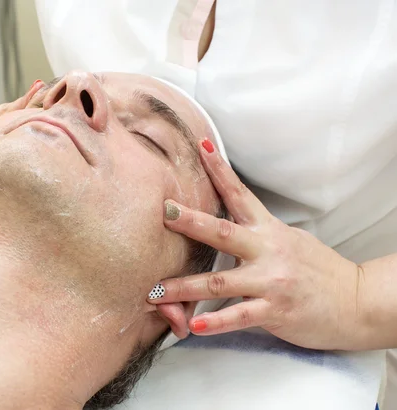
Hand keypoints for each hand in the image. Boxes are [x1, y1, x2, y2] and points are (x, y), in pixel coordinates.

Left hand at [149, 140, 364, 350]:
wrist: (356, 301)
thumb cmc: (318, 271)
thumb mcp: (288, 240)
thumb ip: (258, 233)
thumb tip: (229, 225)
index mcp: (269, 230)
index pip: (240, 194)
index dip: (220, 170)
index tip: (201, 147)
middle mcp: (267, 250)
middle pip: (222, 232)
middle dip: (191, 221)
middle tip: (164, 212)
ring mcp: (271, 281)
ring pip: (220, 281)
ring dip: (185, 286)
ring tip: (156, 290)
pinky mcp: (275, 310)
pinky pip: (239, 316)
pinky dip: (215, 322)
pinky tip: (194, 325)